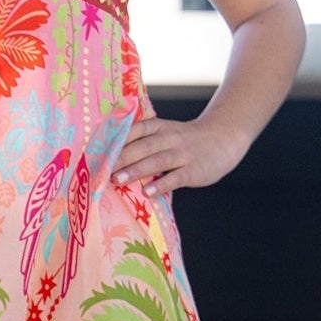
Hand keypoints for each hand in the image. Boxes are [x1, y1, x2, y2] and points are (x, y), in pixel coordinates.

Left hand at [111, 112, 248, 194]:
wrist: (223, 138)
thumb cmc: (185, 141)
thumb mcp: (165, 133)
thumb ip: (143, 142)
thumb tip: (111, 159)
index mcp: (158, 127)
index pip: (134, 130)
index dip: (116, 141)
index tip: (97, 153)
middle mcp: (169, 138)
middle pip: (142, 147)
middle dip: (121, 158)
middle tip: (102, 170)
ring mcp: (182, 154)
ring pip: (156, 161)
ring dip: (135, 170)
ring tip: (117, 181)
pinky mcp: (193, 170)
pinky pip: (175, 177)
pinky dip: (161, 184)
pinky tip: (148, 192)